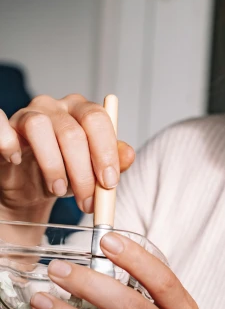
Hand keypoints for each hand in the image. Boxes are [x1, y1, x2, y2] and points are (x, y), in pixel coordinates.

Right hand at [0, 94, 134, 218]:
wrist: (31, 187)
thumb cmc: (65, 173)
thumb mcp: (94, 173)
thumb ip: (113, 163)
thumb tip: (128, 155)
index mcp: (83, 111)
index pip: (98, 119)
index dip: (105, 152)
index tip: (109, 183)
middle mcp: (56, 107)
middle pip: (72, 131)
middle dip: (82, 172)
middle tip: (87, 201)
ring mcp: (28, 114)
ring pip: (39, 127)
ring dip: (52, 165)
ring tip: (59, 190)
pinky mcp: (5, 126)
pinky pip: (1, 125)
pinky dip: (8, 143)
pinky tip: (16, 160)